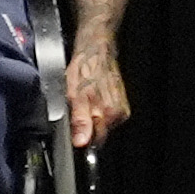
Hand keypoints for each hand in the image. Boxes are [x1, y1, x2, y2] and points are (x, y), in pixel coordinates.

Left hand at [63, 36, 128, 151]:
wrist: (95, 51)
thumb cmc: (85, 68)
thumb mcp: (75, 96)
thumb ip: (79, 121)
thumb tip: (81, 142)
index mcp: (109, 114)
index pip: (95, 141)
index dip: (82, 136)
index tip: (74, 128)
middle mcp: (118, 113)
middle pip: (99, 133)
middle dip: (87, 125)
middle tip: (77, 107)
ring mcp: (120, 107)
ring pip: (102, 123)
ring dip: (91, 116)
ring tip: (84, 100)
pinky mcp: (119, 102)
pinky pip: (105, 114)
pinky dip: (96, 108)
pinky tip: (91, 97)